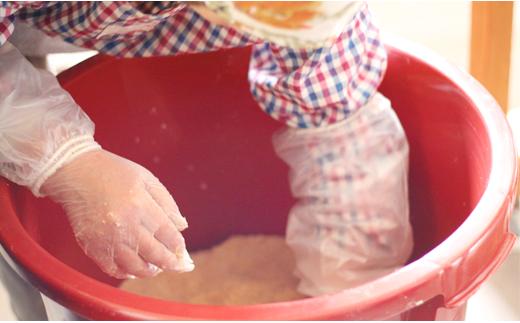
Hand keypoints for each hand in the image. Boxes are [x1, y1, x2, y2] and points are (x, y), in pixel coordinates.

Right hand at [41, 150, 193, 278]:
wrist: (76, 172)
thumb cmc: (113, 172)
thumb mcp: (147, 178)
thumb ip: (168, 203)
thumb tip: (182, 226)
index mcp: (141, 205)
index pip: (168, 235)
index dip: (178, 246)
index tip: (182, 251)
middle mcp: (125, 225)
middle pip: (155, 254)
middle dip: (171, 263)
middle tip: (178, 266)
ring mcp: (107, 238)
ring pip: (135, 266)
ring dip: (150, 271)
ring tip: (156, 267)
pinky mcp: (92, 246)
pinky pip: (113, 269)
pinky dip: (126, 273)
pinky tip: (133, 269)